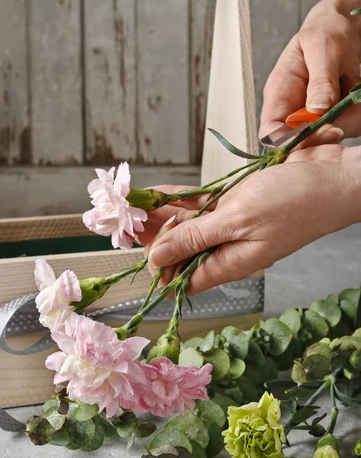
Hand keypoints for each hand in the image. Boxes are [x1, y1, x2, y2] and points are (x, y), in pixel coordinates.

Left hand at [145, 145, 360, 293]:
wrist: (333, 178)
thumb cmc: (295, 203)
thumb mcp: (237, 221)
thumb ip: (194, 239)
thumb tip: (157, 257)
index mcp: (228, 264)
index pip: (181, 279)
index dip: (157, 267)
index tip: (136, 246)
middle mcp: (226, 248)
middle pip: (179, 250)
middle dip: (151, 237)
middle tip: (124, 219)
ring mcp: (230, 226)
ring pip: (187, 226)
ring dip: (160, 216)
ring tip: (130, 206)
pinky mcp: (236, 205)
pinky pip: (201, 205)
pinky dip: (179, 200)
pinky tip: (157, 194)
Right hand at [260, 1, 360, 146]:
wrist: (343, 27)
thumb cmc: (325, 31)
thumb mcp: (323, 48)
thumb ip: (320, 80)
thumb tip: (316, 110)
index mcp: (279, 95)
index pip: (270, 133)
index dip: (289, 141)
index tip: (318, 131)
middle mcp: (292, 111)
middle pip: (300, 143)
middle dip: (325, 135)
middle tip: (346, 119)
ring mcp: (312, 117)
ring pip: (326, 137)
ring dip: (346, 121)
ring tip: (353, 87)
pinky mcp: (331, 117)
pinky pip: (344, 126)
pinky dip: (355, 115)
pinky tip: (355, 90)